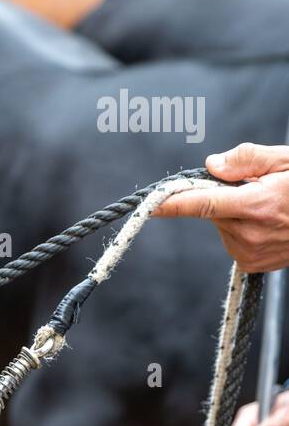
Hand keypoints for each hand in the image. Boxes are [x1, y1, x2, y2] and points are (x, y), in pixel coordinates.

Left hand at [155, 142, 288, 271]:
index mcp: (257, 205)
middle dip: (225, 196)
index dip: (174, 203)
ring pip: (221, 226)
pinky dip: (241, 230)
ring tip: (268, 208)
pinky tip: (266, 225)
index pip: (204, 204)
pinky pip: (231, 241)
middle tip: (255, 188)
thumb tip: (211, 165)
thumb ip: (247, 160)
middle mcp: (250, 233)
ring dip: (234, 214)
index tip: (151, 204)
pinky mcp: (251, 265)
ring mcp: (250, 253)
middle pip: (212, 211)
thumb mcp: (286, 160)